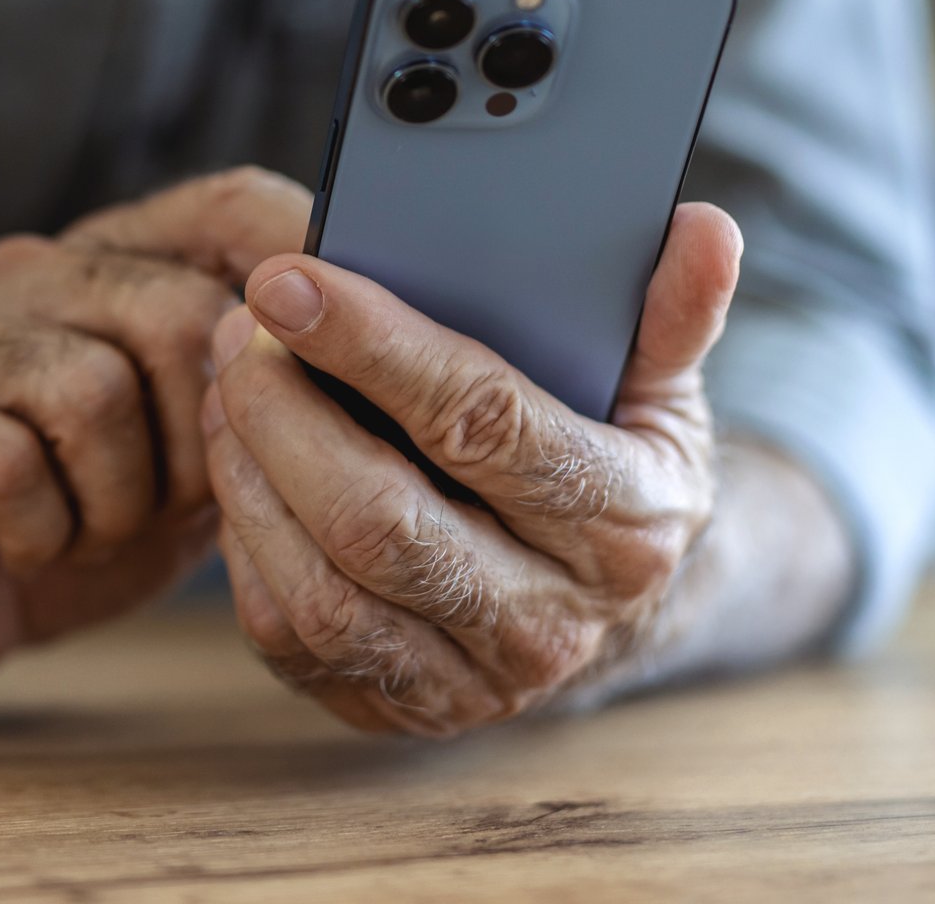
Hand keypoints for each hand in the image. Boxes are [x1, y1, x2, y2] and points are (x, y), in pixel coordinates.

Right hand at [0, 167, 313, 698]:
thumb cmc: (76, 523)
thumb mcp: (191, 458)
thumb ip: (256, 399)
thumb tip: (370, 368)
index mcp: (116, 262)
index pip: (225, 205)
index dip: (298, 248)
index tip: (359, 321)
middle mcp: (29, 269)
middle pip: (177, 314)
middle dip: (201, 441)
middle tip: (167, 507)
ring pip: (89, 390)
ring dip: (114, 500)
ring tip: (89, 530)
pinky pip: (2, 459)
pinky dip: (38, 528)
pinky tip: (27, 544)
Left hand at [204, 203, 745, 735]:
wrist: (612, 611)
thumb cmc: (615, 461)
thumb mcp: (658, 390)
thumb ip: (671, 310)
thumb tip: (705, 226)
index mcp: (624, 524)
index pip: (485, 424)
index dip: (377, 347)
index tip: (290, 280)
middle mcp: (549, 620)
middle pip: (381, 521)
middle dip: (287, 415)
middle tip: (241, 329)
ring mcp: (469, 680)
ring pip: (323, 592)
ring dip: (251, 477)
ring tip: (229, 382)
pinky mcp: (395, 708)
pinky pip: (290, 637)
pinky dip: (245, 546)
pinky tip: (237, 462)